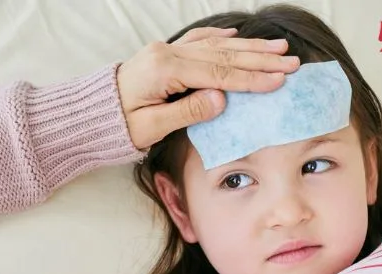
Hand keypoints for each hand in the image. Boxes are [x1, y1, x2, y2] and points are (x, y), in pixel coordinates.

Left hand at [117, 27, 298, 148]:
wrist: (91, 114)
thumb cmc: (117, 126)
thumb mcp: (151, 127)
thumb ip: (187, 111)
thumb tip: (222, 99)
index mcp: (165, 71)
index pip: (218, 74)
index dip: (251, 78)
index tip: (279, 80)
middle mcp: (167, 54)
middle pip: (223, 55)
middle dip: (260, 59)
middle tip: (291, 61)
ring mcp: (166, 50)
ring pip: (215, 45)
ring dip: (248, 48)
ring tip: (277, 49)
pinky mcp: (164, 54)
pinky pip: (198, 41)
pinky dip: (221, 39)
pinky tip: (238, 37)